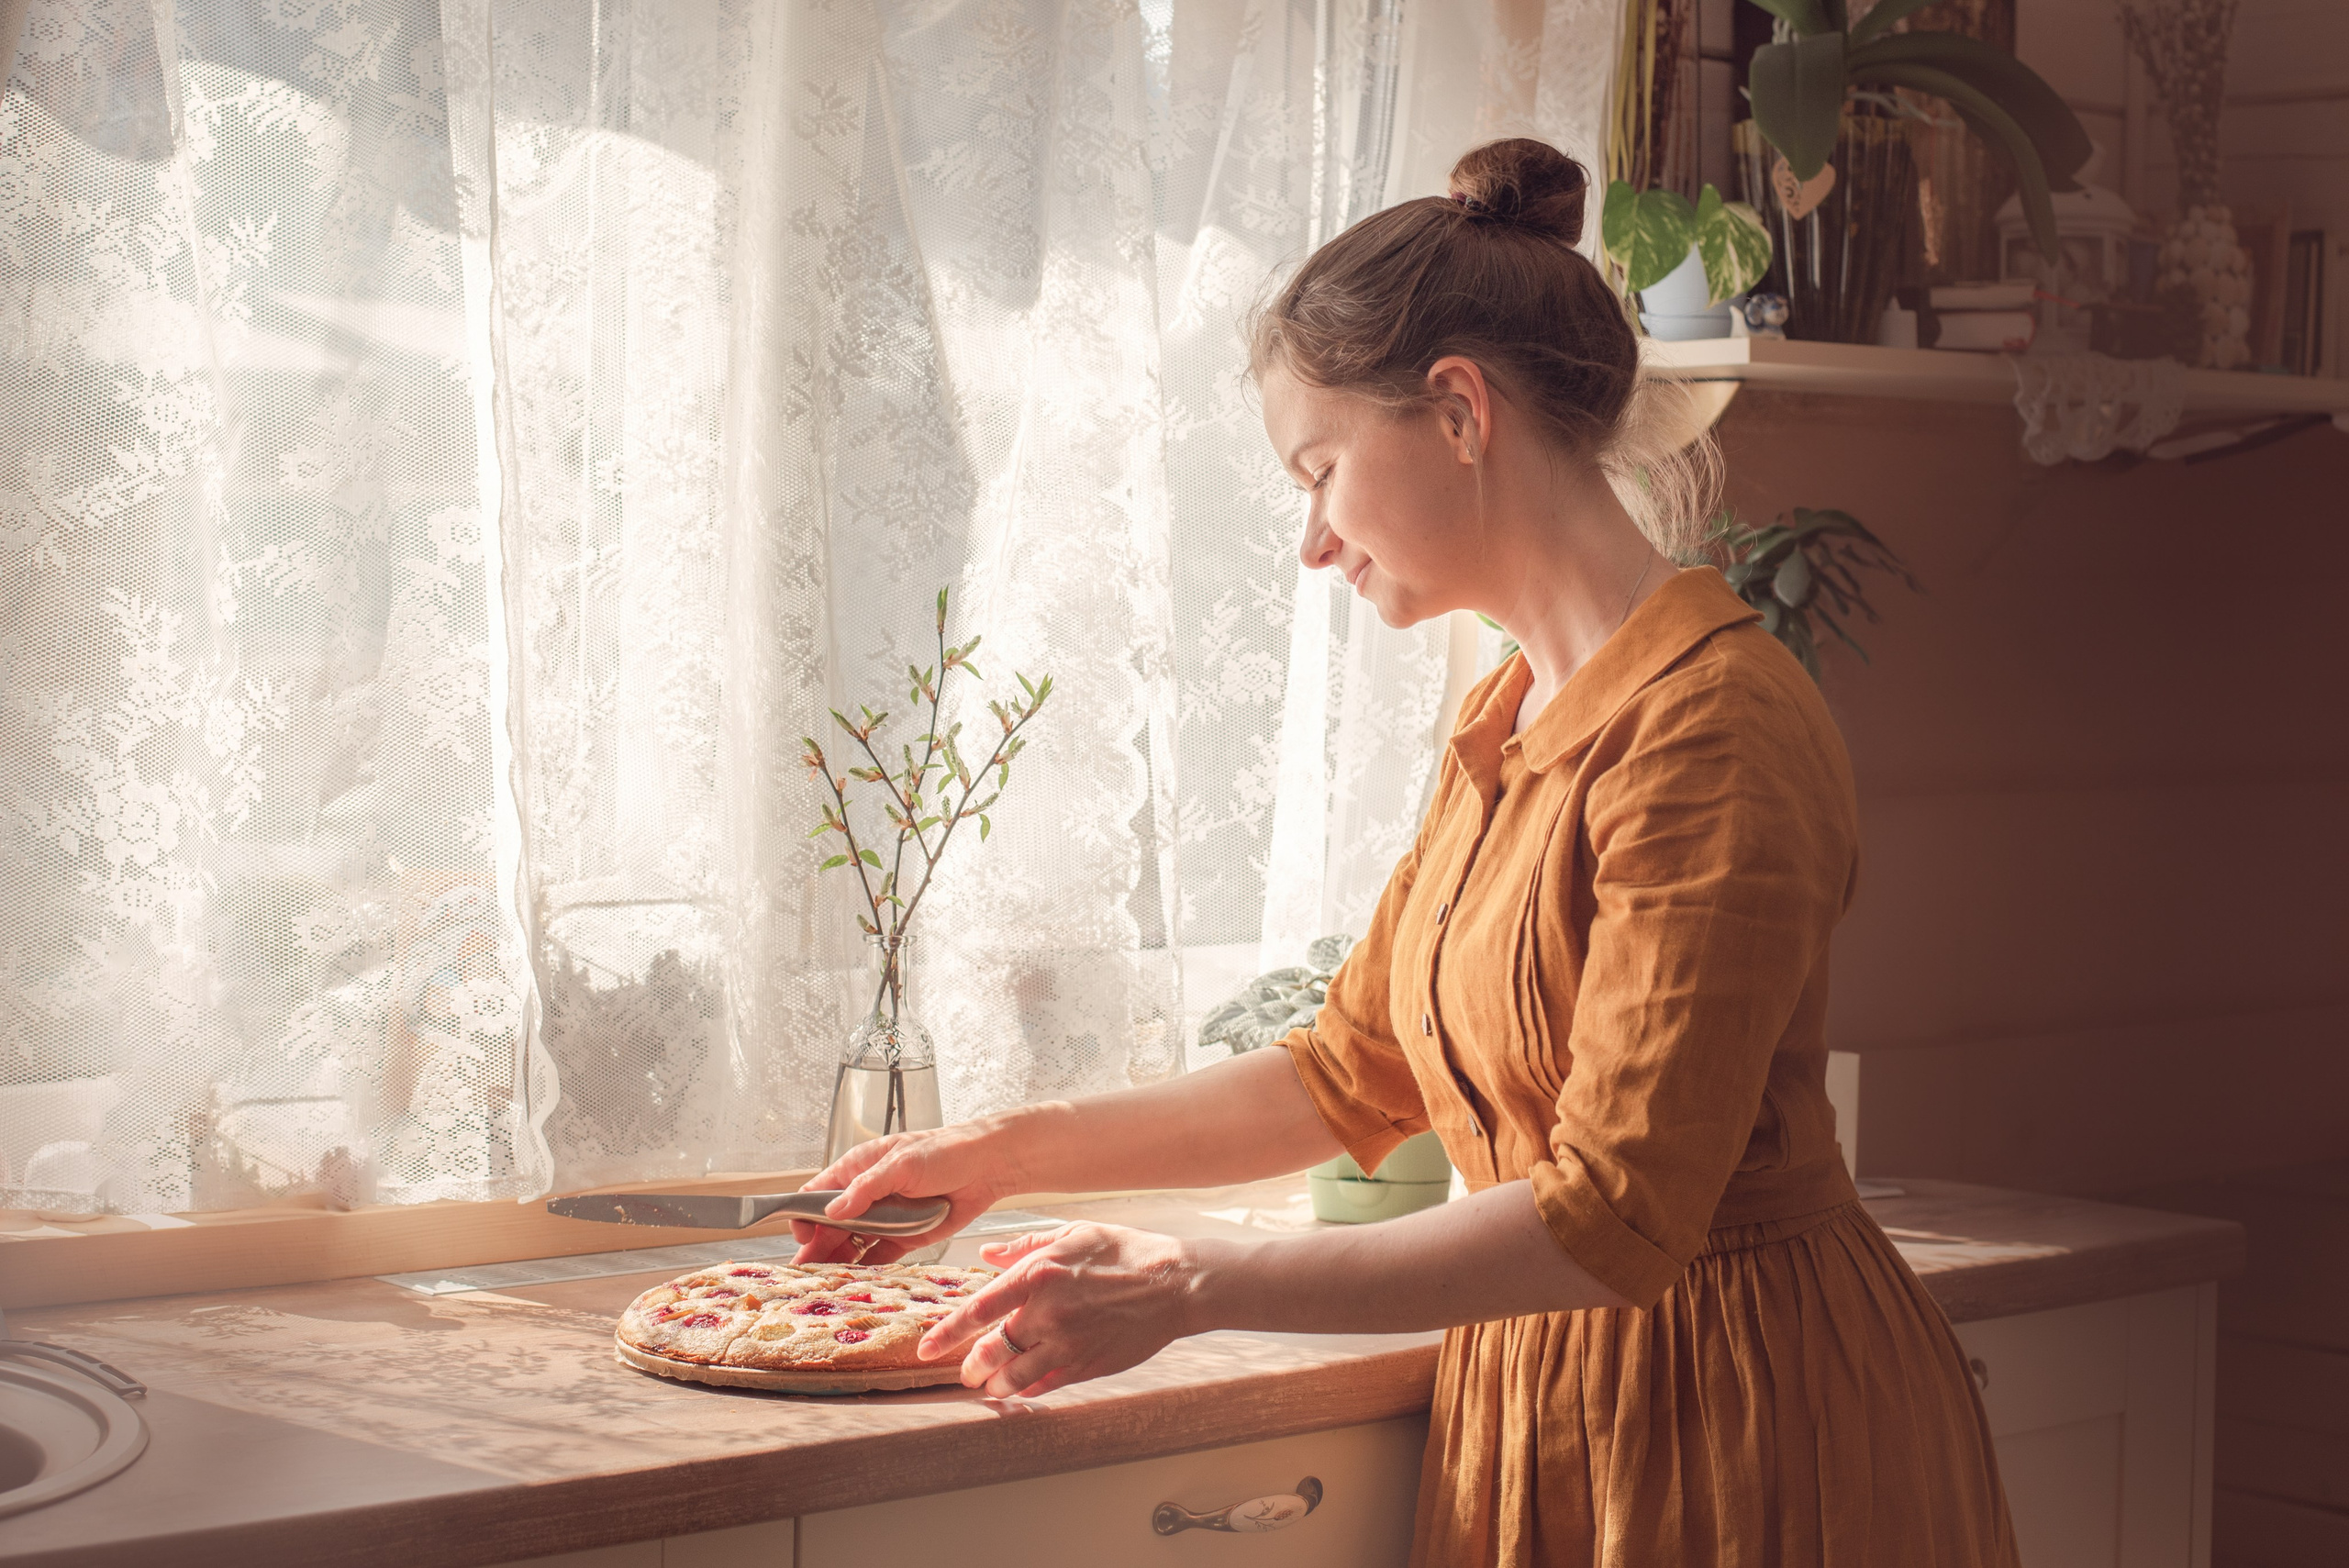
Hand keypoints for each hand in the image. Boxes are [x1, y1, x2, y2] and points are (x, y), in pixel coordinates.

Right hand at [790, 1118, 1017, 1265]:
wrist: (988, 1166)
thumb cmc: (944, 1152)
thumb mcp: (902, 1164)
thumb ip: (867, 1188)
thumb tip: (833, 1211)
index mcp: (859, 1169)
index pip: (818, 1194)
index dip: (805, 1215)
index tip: (802, 1237)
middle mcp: (867, 1195)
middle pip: (831, 1225)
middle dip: (816, 1247)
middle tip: (804, 1274)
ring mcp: (885, 1218)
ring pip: (851, 1244)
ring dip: (837, 1261)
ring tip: (822, 1284)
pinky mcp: (905, 1237)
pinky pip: (879, 1257)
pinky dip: (866, 1269)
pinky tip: (853, 1283)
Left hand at [918, 1222, 1198, 1398]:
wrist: (1175, 1283)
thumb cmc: (1125, 1252)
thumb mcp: (1073, 1234)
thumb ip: (1024, 1245)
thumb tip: (986, 1253)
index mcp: (1038, 1275)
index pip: (978, 1310)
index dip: (947, 1333)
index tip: (926, 1347)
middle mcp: (1047, 1313)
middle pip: (990, 1352)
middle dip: (969, 1367)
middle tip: (964, 1372)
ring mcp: (1067, 1344)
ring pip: (1014, 1377)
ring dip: (994, 1384)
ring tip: (988, 1384)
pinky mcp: (1087, 1366)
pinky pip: (1044, 1385)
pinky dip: (1028, 1388)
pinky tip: (1023, 1386)